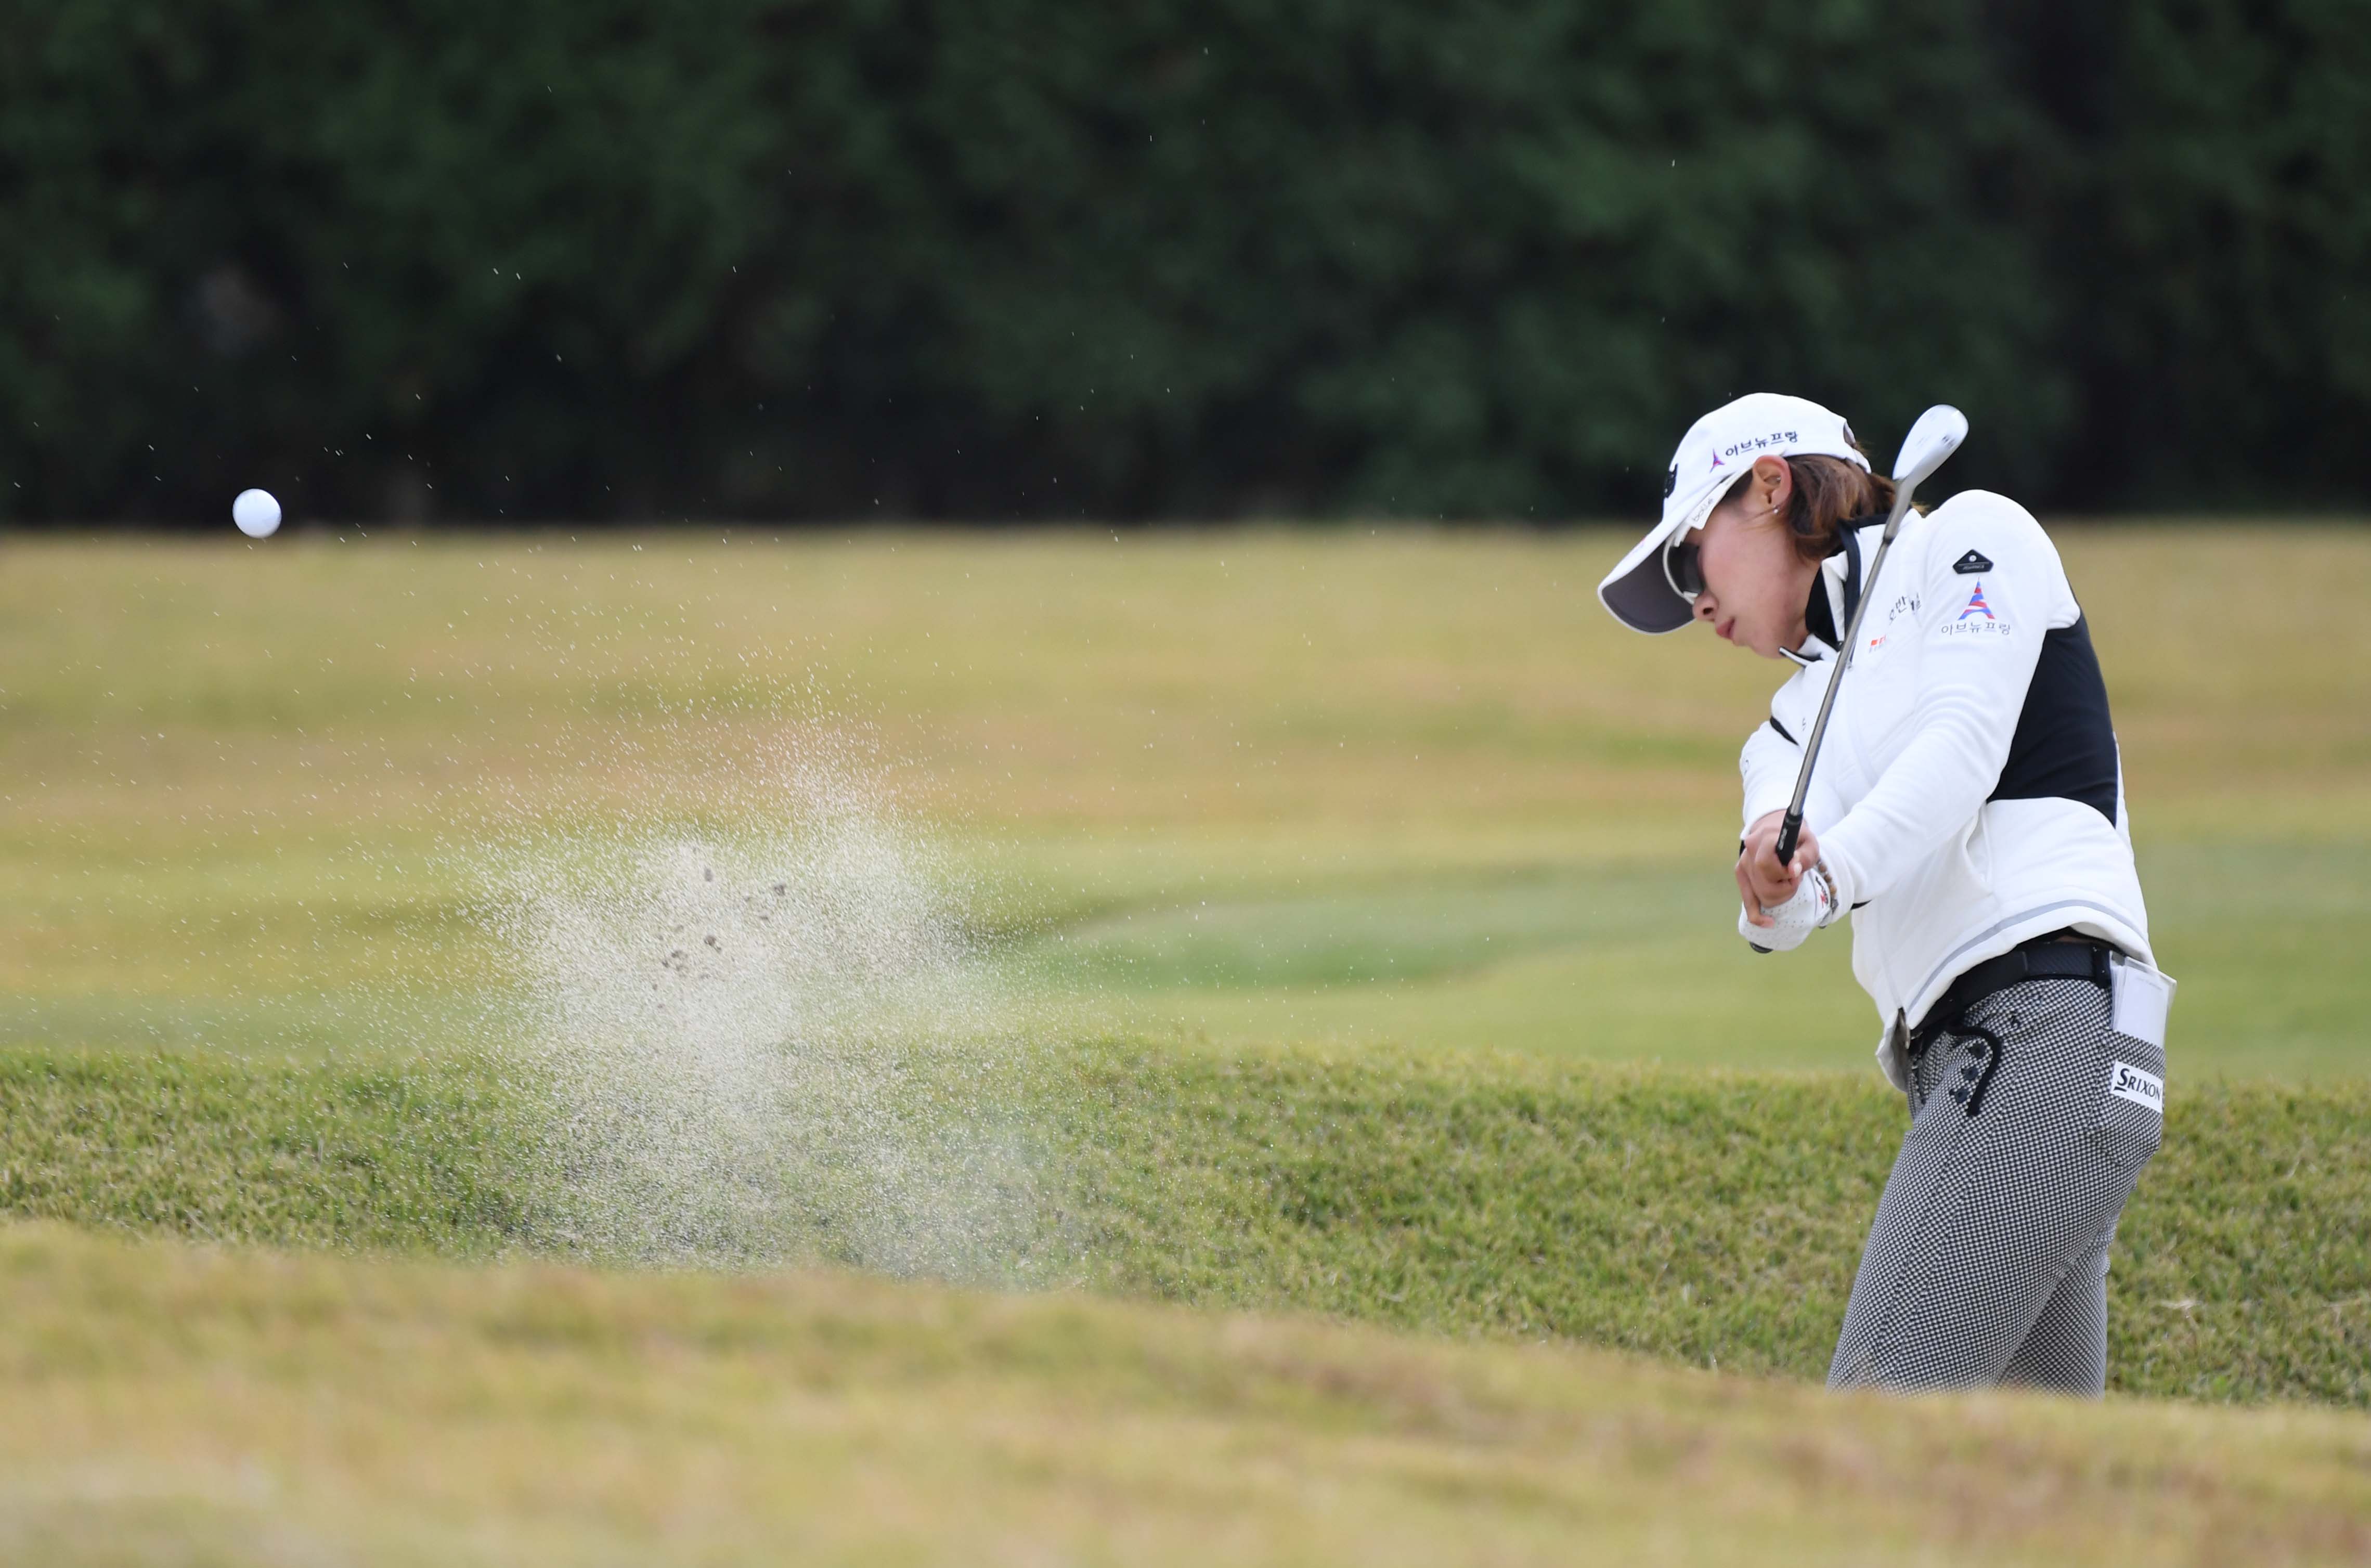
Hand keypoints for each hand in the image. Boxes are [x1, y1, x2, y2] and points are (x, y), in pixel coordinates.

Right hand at [1737, 811, 1819, 927]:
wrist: (1777, 829)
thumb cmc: (1797, 838)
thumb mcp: (1809, 842)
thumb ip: (1804, 855)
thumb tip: (1793, 870)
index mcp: (1763, 838)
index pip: (1765, 864)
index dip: (1782, 874)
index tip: (1795, 872)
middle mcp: (1748, 851)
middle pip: (1763, 885)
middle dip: (1785, 888)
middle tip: (1795, 878)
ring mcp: (1743, 864)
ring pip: (1759, 895)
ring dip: (1779, 895)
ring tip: (1787, 882)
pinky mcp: (1741, 874)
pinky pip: (1748, 901)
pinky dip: (1757, 915)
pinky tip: (1768, 923)